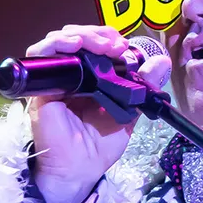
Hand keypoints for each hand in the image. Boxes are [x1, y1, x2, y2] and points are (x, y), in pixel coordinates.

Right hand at [26, 24, 171, 202]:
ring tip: (101, 45)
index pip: (94, 45)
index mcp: (90, 77)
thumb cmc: (100, 144)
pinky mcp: (40, 86)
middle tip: (115, 45)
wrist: (81, 168)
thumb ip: (143, 85)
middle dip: (97, 34)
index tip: (123, 46)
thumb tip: (162, 61)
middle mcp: (70, 74)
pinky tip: (74, 45)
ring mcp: (54, 78)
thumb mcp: (130, 110)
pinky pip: (40, 55)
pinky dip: (56, 44)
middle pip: (77, 37)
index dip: (107, 38)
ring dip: (82, 35)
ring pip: (60, 40)